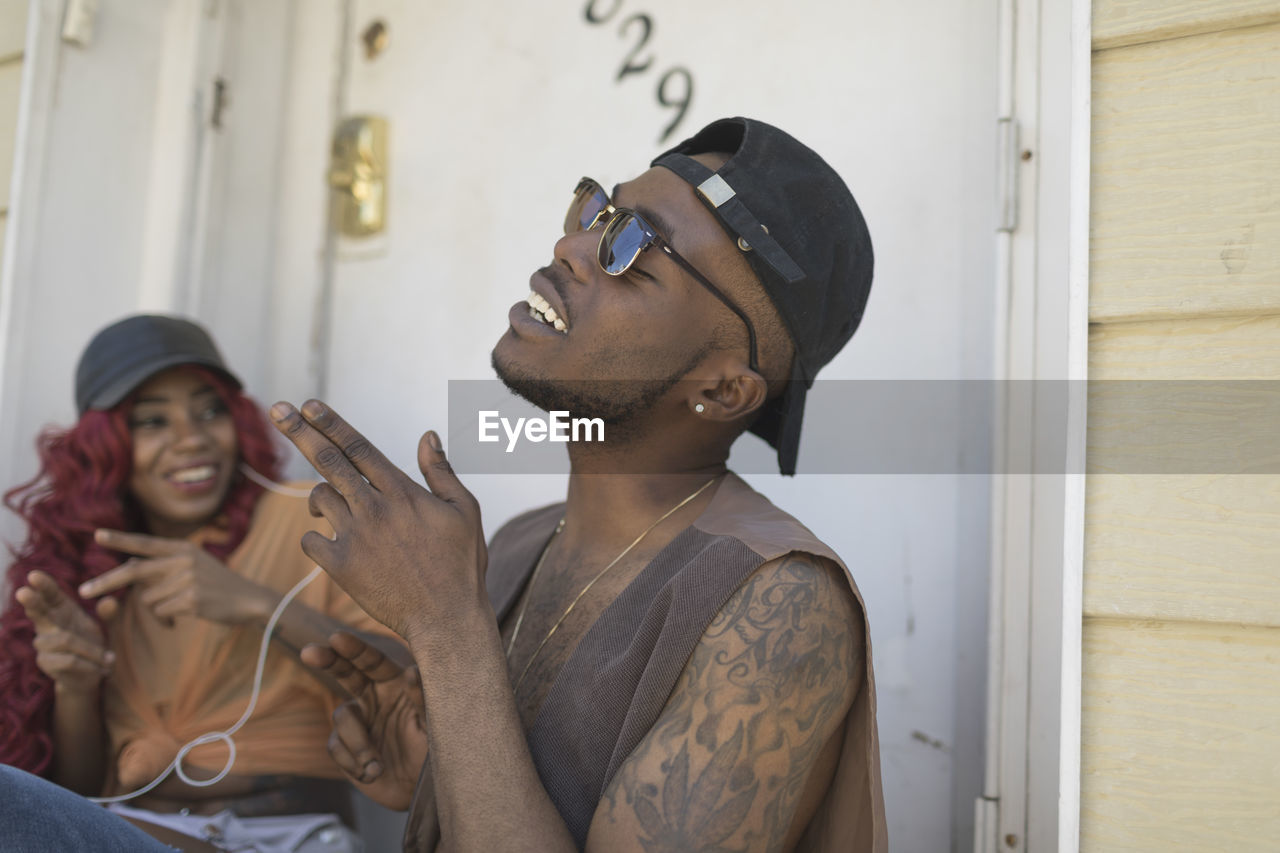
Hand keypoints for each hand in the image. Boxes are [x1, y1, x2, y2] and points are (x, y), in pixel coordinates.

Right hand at [15, 570, 116, 693]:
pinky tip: (102, 668)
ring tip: (109, 658)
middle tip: (22, 592)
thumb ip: (109, 613)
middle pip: (38, 611)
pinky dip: (90, 664)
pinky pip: (69, 660)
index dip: (43, 585)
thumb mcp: (104, 626)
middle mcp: (48, 624)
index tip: (33, 575)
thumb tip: (109, 601)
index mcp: (61, 609)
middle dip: (32, 602)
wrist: (92, 674)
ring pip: (65, 640)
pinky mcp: (46, 663)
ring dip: (92, 650)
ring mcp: (43, 644)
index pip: (50, 594)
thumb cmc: (94, 643)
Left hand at [80, 531, 273, 626]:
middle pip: (133, 571)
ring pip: (147, 599)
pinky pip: (160, 613)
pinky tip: (181, 618)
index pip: (145, 543)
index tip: (97, 535)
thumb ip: (163, 563)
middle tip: (83, 591)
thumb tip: (129, 563)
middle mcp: (183, 560)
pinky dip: (165, 620)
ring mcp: (187, 579)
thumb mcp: (193, 564)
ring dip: (155, 610)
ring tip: (174, 611)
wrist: (248, 599)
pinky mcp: (191, 600)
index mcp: (182, 548)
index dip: (120, 539)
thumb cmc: (216, 584)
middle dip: (105, 582)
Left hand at [268, 400, 487, 644]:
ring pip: (319, 498)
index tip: (308, 404)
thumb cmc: (461, 565)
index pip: (358, 446)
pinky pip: (311, 541)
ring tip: (330, 504)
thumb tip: (427, 436)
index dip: (330, 422)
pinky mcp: (341, 567)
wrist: (446, 618)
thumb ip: (441, 471)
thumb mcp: (463, 510)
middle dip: (299, 431)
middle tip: (277, 410)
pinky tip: (332, 542)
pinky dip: (316, 538)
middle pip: (328, 460)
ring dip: (319, 496)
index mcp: (402, 491)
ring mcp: (355, 537)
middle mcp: (374, 508)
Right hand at [302, 631, 427, 809]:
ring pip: (341, 717)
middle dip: (328, 660)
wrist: (417, 789)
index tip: (337, 638)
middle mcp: (373, 697)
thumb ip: (423, 699)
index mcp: (395, 684)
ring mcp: (358, 721)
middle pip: (345, 671)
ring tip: (377, 765)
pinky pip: (336, 747)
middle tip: (310, 652)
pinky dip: (353, 762)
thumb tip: (411, 673)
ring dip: (357, 743)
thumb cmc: (432, 751)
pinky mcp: (345, 746)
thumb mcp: (432, 725)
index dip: (355, 649)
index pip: (373, 661)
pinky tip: (372, 773)